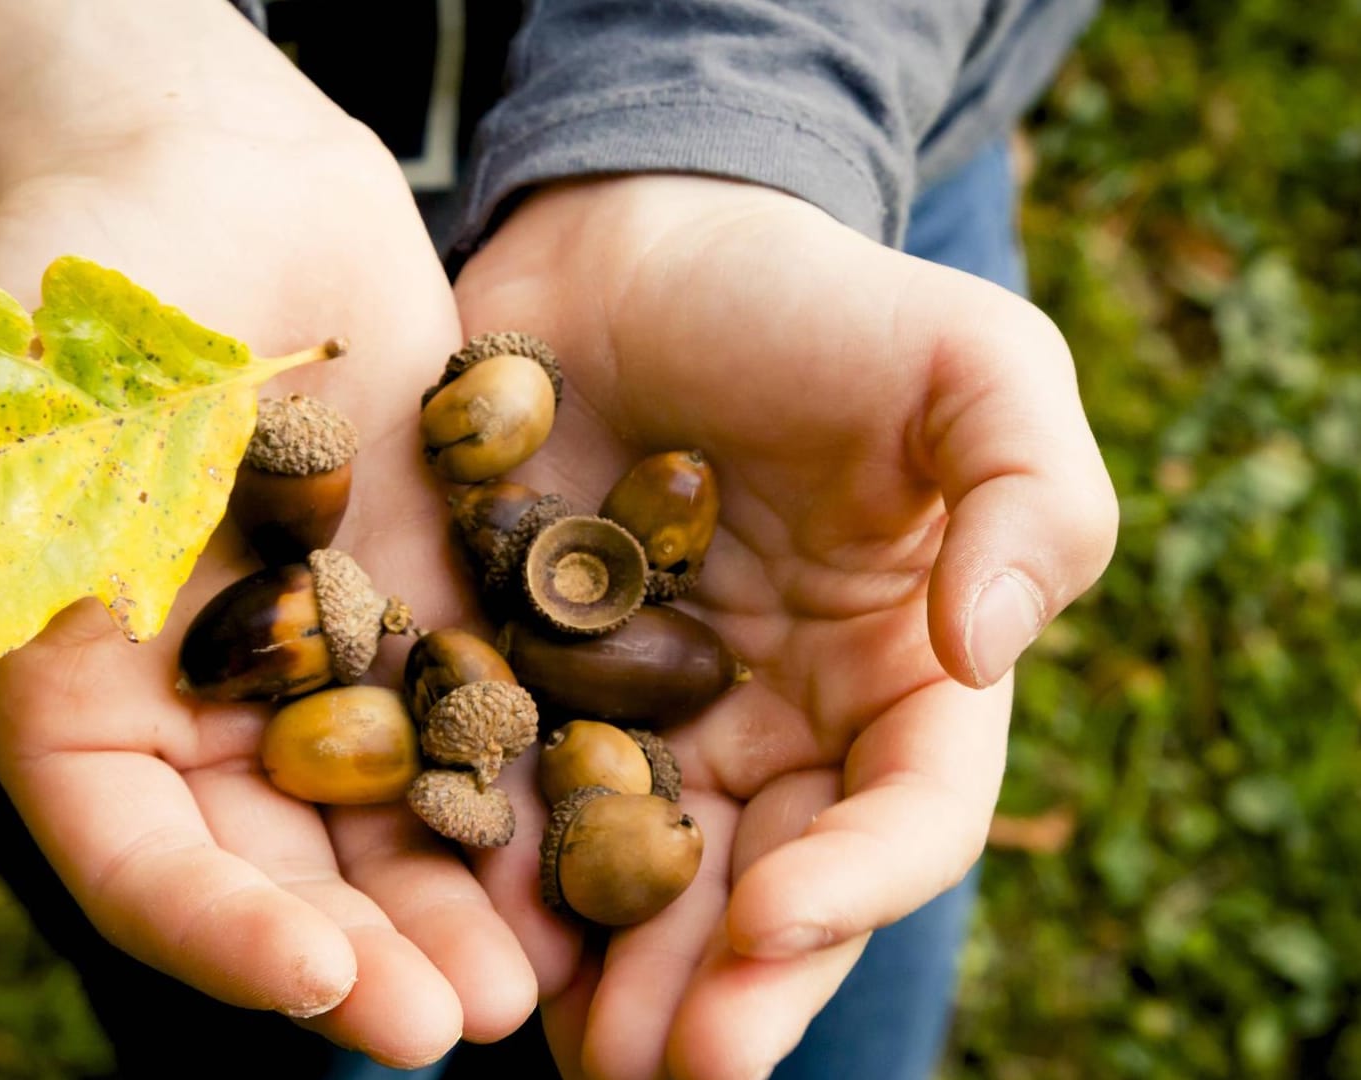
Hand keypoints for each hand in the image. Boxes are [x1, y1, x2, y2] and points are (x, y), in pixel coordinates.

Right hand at [0, 0, 533, 1064]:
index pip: (143, 862)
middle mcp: (213, 708)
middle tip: (461, 1026)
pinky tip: (603, 829)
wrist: (209, 182)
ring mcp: (332, 657)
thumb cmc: (44, 297)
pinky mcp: (429, 595)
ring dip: (464, 897)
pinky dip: (532, 773)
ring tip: (544, 974)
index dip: (221, 937)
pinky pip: (484, 700)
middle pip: (287, 869)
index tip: (319, 989)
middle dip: (368, 954)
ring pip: (398, 811)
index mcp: (80, 706)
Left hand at [453, 174, 1117, 1078]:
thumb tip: (986, 652)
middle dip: (715, 985)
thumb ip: (1032, 496)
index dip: (856, 883)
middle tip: (654, 1073)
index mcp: (893, 675)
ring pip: (632, 868)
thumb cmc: (815, 300)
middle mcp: (771, 721)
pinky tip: (455, 925)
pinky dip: (490, 863)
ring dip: (602, 967)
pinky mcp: (521, 673)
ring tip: (559, 1047)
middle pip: (760, 882)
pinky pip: (506, 786)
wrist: (635, 245)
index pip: (903, 812)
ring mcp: (642, 711)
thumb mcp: (971, 362)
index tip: (776, 921)